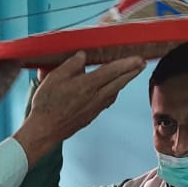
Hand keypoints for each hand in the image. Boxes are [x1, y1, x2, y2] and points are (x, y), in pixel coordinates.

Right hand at [13, 52, 144, 164]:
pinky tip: (112, 92)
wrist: (45, 130)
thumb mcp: (55, 77)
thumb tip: (83, 56)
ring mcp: (95, 108)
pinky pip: (107, 101)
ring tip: (130, 75)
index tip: (139, 59)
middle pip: (119, 82)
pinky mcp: (91, 116)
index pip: (112, 71)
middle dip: (132, 72)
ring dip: (124, 82)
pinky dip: (114, 93)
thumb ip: (71, 65)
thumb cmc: (47, 103)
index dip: (127, 64)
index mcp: (87, 85)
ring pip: (115, 92)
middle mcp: (95, 97)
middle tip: (142, 64)